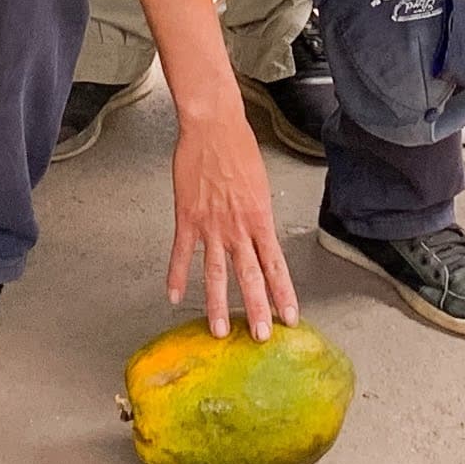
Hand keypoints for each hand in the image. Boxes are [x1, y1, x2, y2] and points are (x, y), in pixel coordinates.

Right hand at [168, 112, 297, 339]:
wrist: (213, 127)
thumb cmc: (239, 148)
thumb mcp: (259, 185)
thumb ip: (257, 216)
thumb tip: (259, 238)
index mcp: (260, 219)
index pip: (276, 265)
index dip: (283, 294)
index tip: (290, 318)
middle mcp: (238, 227)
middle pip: (250, 276)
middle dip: (257, 309)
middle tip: (260, 336)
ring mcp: (211, 225)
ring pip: (216, 273)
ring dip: (218, 303)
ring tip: (218, 329)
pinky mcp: (187, 217)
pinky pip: (182, 253)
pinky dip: (177, 276)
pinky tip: (174, 296)